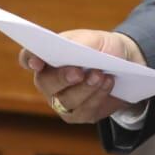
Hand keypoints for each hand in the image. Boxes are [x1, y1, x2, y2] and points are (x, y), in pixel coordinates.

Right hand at [19, 29, 142, 122]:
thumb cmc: (103, 48)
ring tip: (100, 75)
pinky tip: (108, 83)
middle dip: (62, 78)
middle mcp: (49, 81)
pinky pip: (84, 110)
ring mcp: (61, 100)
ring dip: (85, 88)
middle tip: (78, 72)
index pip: (28, 58)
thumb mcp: (94, 39)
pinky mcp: (79, 114)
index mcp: (47, 57)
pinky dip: (97, 96)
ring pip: (66, 100)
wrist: (126, 64)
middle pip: (45, 83)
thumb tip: (70, 50)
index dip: (29, 59)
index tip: (37, 61)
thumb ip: (79, 43)